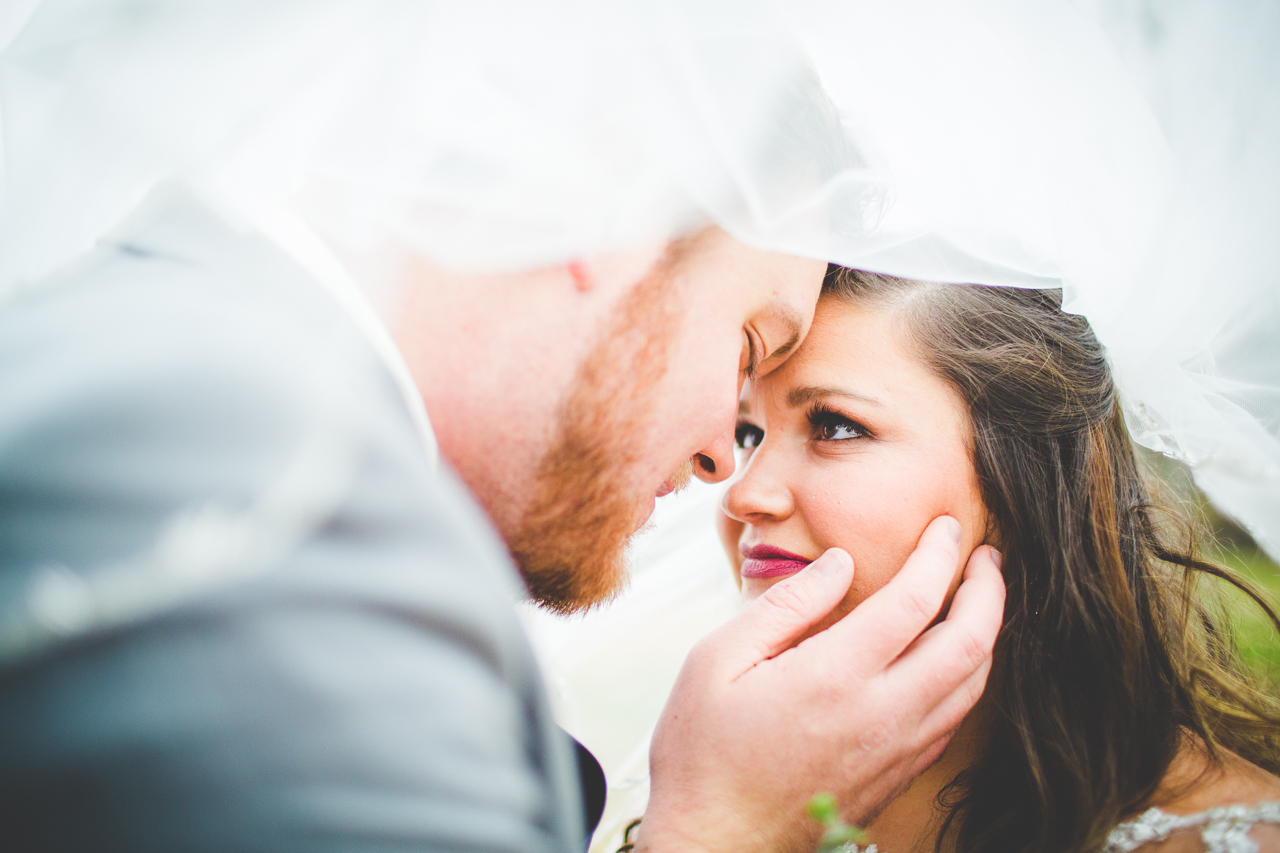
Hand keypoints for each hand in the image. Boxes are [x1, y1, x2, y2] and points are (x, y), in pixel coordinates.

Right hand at [637, 516, 1004, 852]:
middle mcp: (881, 714)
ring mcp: (896, 751)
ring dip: (987, 632)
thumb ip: (785, 606)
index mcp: (835, 677)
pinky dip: (967, 677)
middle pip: (970, 642)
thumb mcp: (717, 661)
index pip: (915, 599)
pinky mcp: (897, 775)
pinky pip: (954, 719)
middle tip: (985, 555)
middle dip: (989, 588)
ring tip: (977, 598)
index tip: (946, 526)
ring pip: (973, 684)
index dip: (940, 554)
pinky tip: (949, 658)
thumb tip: (839, 565)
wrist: (716, 845)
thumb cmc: (703, 752)